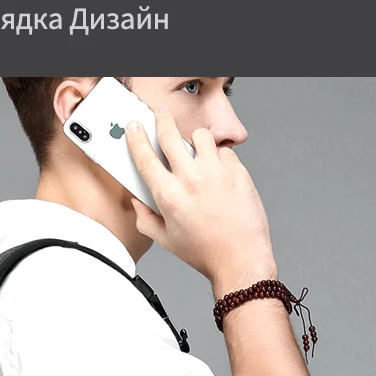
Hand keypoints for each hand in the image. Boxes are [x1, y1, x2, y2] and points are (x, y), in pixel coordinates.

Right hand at [125, 108, 277, 295]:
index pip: (145, 157)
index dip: (137, 138)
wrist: (240, 258)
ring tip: (195, 150)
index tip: (135, 128)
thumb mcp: (166, 240)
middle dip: (162, 120)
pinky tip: (217, 171)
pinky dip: (218, 157)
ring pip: (201, 136)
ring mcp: (217, 173)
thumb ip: (145, 219)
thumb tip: (137, 202)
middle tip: (162, 117)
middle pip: (170, 135)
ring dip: (194, 140)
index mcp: (169, 196)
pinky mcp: (238, 172)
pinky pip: (224, 152)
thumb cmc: (206, 252)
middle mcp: (191, 179)